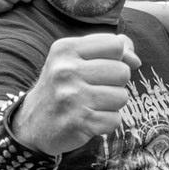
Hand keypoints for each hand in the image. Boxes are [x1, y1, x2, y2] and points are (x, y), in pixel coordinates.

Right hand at [11, 33, 141, 154]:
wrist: (32, 124)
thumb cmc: (62, 87)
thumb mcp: (75, 59)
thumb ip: (107, 50)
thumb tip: (135, 60)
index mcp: (66, 49)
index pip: (115, 45)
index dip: (117, 58)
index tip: (103, 69)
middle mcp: (66, 70)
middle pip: (122, 72)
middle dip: (116, 84)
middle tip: (97, 90)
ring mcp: (72, 97)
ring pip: (122, 97)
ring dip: (112, 105)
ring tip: (93, 105)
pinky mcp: (79, 122)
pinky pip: (115, 120)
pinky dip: (107, 123)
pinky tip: (90, 120)